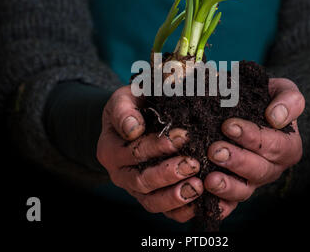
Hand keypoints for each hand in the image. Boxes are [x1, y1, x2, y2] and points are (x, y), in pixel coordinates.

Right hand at [97, 85, 202, 221]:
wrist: (135, 120)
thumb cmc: (134, 106)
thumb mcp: (124, 99)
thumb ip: (125, 109)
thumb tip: (133, 129)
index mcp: (110, 149)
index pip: (134, 151)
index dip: (158, 146)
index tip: (184, 135)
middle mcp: (119, 173)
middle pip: (142, 180)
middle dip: (169, 173)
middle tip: (193, 163)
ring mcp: (134, 189)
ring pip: (151, 201)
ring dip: (174, 196)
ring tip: (198, 186)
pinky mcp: (150, 197)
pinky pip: (163, 211)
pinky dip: (180, 211)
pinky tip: (199, 203)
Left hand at [204, 78, 304, 217]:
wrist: (246, 106)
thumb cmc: (265, 98)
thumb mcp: (282, 91)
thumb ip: (288, 100)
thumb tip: (276, 118)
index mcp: (288, 146)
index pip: (275, 146)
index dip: (254, 138)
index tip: (229, 126)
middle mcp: (272, 167)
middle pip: (259, 170)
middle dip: (237, 161)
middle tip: (215, 150)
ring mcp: (253, 181)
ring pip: (245, 190)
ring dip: (227, 186)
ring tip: (209, 178)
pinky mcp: (235, 189)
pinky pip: (230, 203)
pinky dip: (219, 205)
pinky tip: (204, 202)